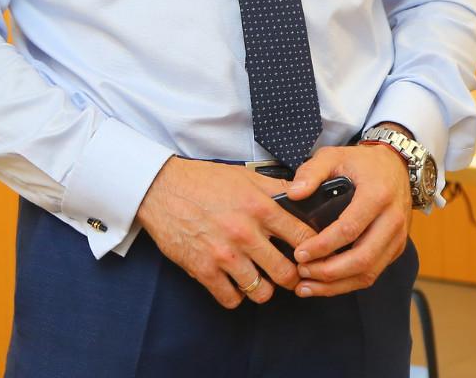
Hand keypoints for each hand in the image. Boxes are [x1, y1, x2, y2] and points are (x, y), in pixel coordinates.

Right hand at [135, 157, 315, 308]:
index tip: (311, 254)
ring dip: (263, 288)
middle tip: (288, 274)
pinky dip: (236, 295)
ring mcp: (224, 254)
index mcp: (260, 207)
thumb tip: (305, 197)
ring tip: (260, 279)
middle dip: (292, 277)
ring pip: (261, 291)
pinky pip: (231, 299)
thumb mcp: (245, 176)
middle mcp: (245, 233)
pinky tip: (234, 283)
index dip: (313, 249)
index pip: (303, 237)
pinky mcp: (203, 270)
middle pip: (286, 272)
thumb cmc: (204, 181)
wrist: (161, 189)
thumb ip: (277, 189)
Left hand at [287, 141, 411, 297]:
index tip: (299, 253)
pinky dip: (348, 283)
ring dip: (336, 285)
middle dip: (328, 272)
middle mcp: (392, 220)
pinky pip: (373, 273)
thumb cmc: (362, 163)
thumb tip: (294, 194)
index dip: (322, 246)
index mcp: (377, 195)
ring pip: (369, 273)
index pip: (349, 228)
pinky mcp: (396, 249)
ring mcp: (397, 237)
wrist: (397, 166)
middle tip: (301, 272)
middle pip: (362, 258)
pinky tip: (325, 284)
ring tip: (307, 286)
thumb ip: (312, 172)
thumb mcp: (334, 155)